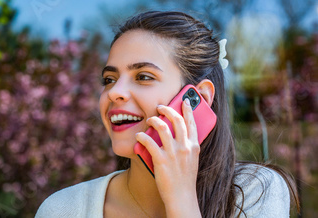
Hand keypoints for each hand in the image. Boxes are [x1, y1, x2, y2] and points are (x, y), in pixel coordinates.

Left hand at [135, 98, 200, 216]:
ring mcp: (173, 153)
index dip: (188, 109)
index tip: (185, 101)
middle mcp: (185, 147)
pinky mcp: (161, 160)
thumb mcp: (192, 161)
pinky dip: (141, 136)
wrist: (181, 197)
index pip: (192, 123)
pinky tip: (138, 135)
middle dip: (167, 109)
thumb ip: (188, 147)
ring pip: (161, 127)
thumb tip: (179, 135)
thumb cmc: (184, 179)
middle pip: (176, 120)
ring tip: (149, 119)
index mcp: (194, 146)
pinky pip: (148, 142)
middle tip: (159, 106)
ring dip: (153, 120)